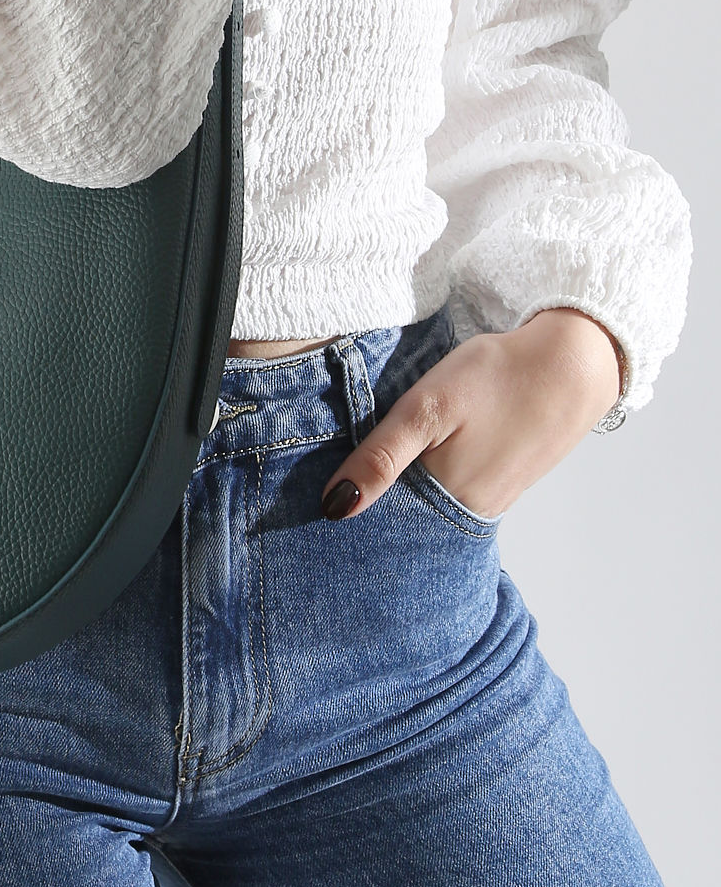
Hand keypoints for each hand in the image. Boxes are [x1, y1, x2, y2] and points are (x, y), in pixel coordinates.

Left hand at [319, 308, 624, 521]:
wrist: (575, 361)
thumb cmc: (498, 377)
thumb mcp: (427, 408)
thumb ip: (381, 457)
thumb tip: (335, 509)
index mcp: (447, 500)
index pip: (381, 525)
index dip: (348, 511)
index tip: (311, 505)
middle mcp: (469, 512)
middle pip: (404, 521)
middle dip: (370, 509)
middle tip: (330, 488)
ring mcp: (491, 499)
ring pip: (427, 506)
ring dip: (398, 495)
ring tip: (364, 476)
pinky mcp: (503, 480)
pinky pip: (452, 493)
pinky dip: (427, 482)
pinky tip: (415, 463)